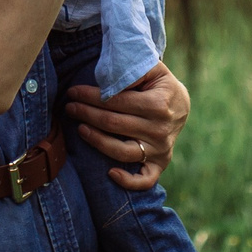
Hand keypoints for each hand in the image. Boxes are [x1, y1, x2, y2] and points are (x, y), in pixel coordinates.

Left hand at [62, 62, 190, 189]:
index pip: (116, 101)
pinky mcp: (160, 164)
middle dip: (87, 113)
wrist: (182, 106)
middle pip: (113, 124)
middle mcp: (159, 129)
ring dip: (96, 140)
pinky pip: (145, 179)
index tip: (73, 92)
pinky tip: (110, 173)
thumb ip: (133, 70)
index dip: (91, 96)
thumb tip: (109, 79)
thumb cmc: (160, 85)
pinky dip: (128, 181)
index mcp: (158, 104)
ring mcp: (160, 149)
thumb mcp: (152, 70)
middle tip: (70, 107)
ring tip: (80, 129)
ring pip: (121, 151)